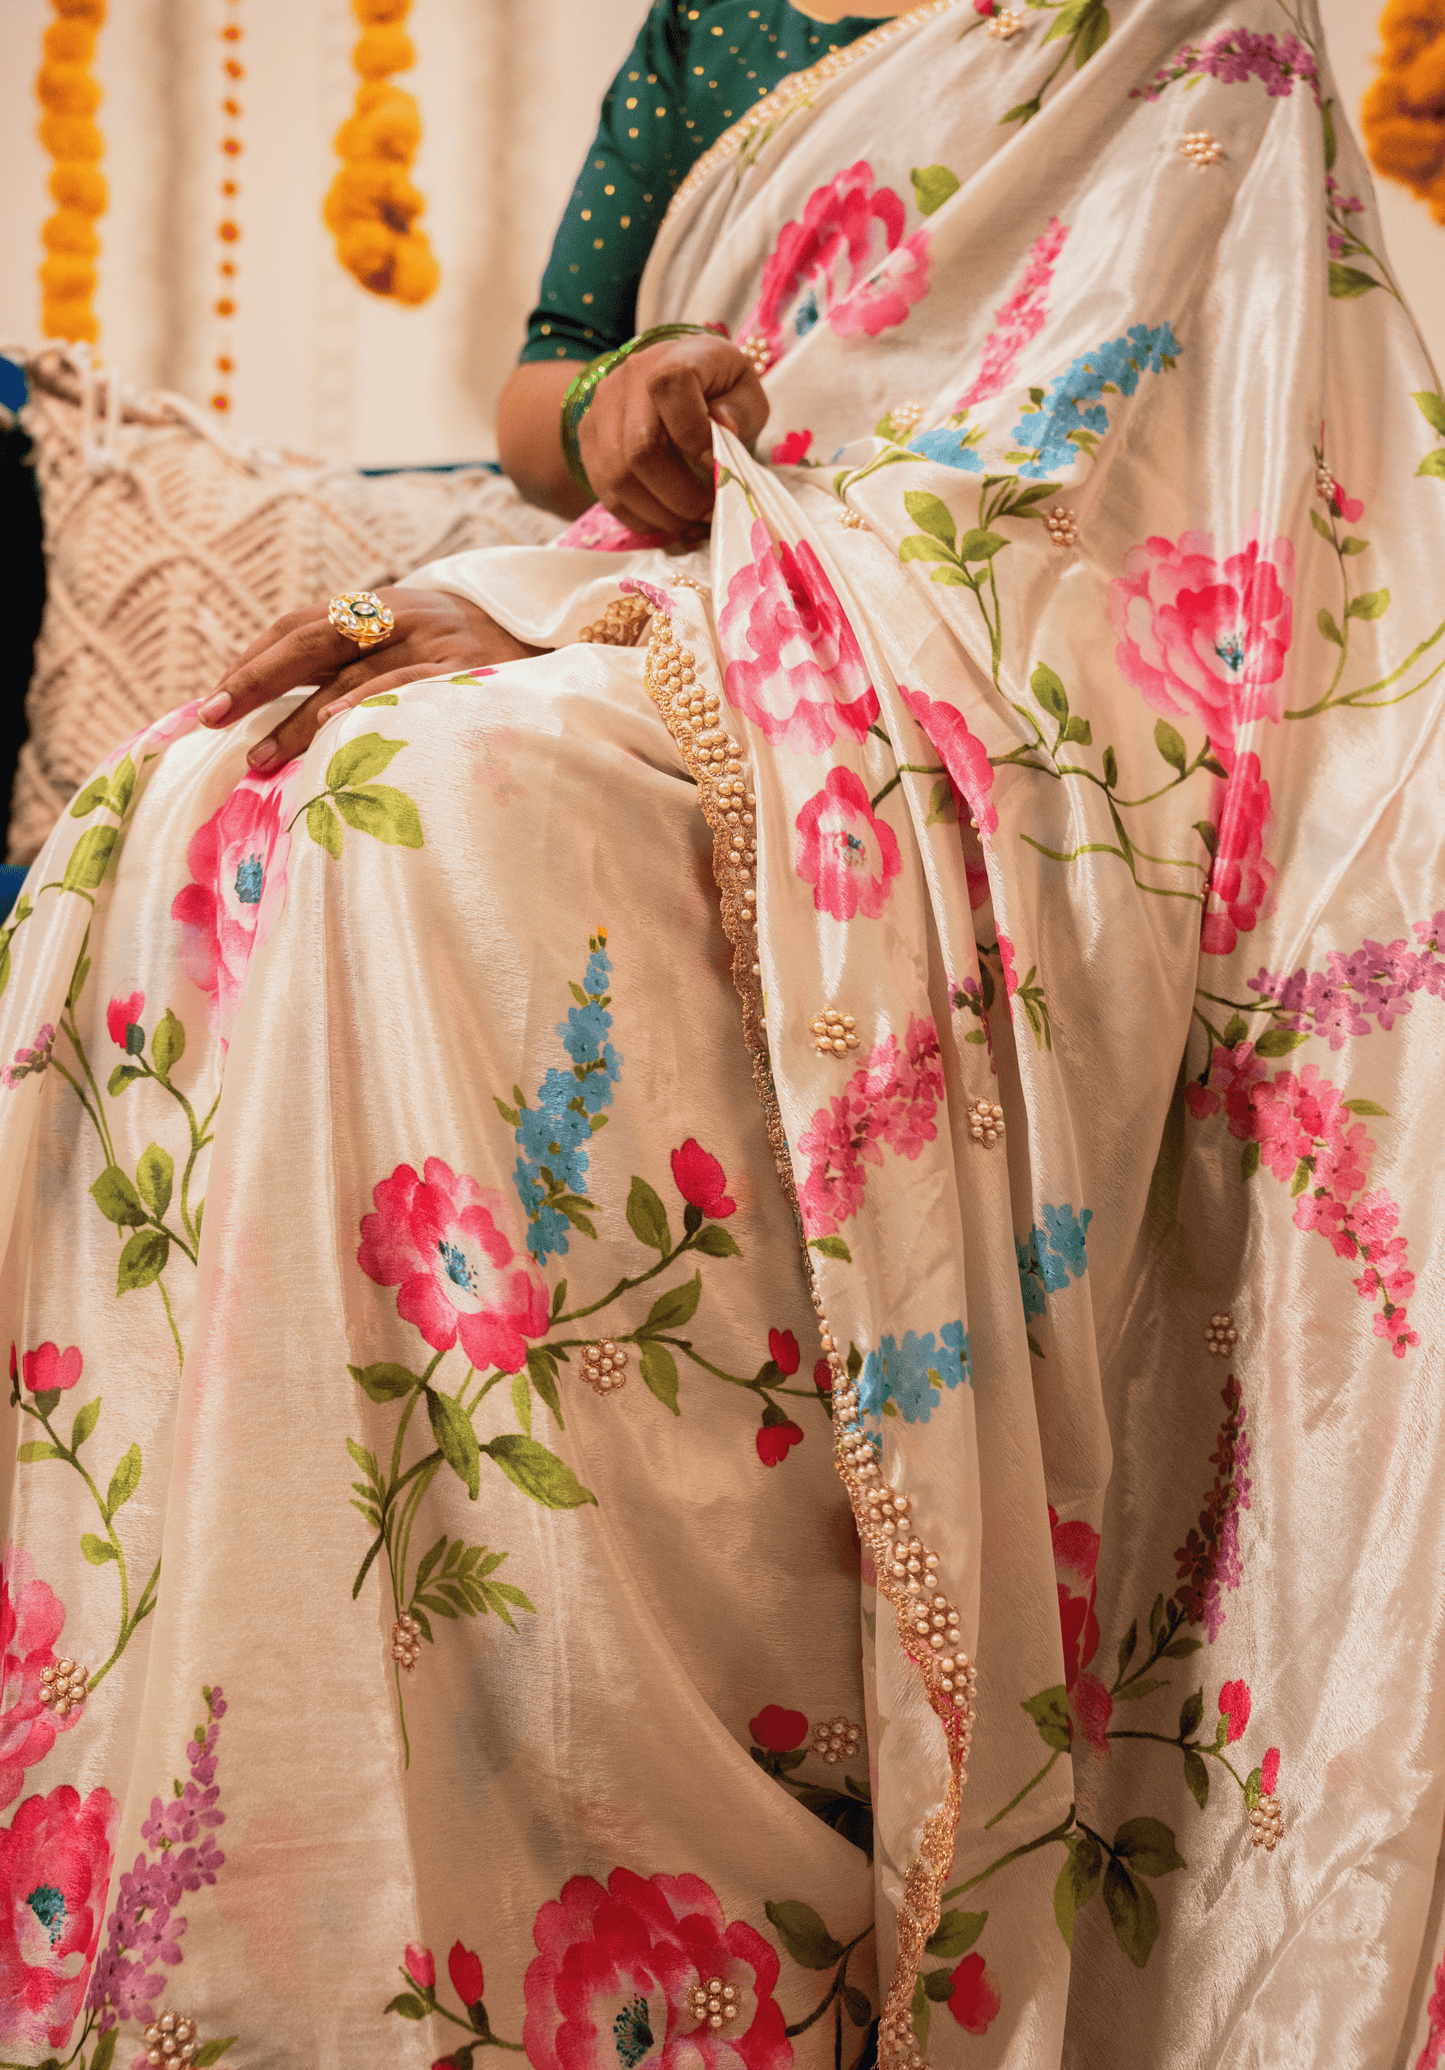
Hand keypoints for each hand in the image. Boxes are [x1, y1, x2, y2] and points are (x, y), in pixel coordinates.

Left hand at [196, 587, 542, 770]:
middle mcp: (401, 613)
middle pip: (311, 639)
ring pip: (351, 674)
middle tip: (211, 717)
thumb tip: (283, 713)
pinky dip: (366, 708)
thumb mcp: (411, 647)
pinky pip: (405, 689)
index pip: (299, 625)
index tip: (210, 701)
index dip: (252, 659)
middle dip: (256, 679)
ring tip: (259, 758)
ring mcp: (434, 640)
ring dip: (299, 720)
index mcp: (379, 605)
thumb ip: (356, 667)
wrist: (559, 646)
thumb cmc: (469, 663)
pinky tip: (333, 732)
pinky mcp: (465, 671)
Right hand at [578, 334, 768, 538]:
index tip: (718, 466)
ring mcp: (600, 411)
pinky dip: (641, 517)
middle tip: (709, 511)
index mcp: (671, 358)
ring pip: (618, 478)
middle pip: (640, 449)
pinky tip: (667, 517)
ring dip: (661, 513)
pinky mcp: (587, 441)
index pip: (670, 389)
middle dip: (681, 495)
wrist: (669, 378)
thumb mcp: (744, 390)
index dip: (695, 435)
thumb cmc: (716, 388)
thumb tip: (722, 428)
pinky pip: (606, 494)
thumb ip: (740, 409)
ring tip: (690, 520)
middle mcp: (626, 379)